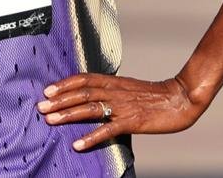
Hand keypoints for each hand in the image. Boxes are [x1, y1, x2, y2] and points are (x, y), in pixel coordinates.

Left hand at [37, 74, 204, 150]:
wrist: (181, 99)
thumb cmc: (157, 95)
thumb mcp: (130, 88)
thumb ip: (113, 90)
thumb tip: (95, 96)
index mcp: (115, 82)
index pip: (85, 78)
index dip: (65, 83)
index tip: (47, 89)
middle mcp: (115, 91)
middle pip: (82, 92)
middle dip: (59, 99)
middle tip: (41, 106)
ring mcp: (123, 106)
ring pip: (90, 108)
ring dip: (68, 114)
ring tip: (50, 120)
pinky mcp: (132, 122)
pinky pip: (107, 129)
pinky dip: (90, 137)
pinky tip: (77, 144)